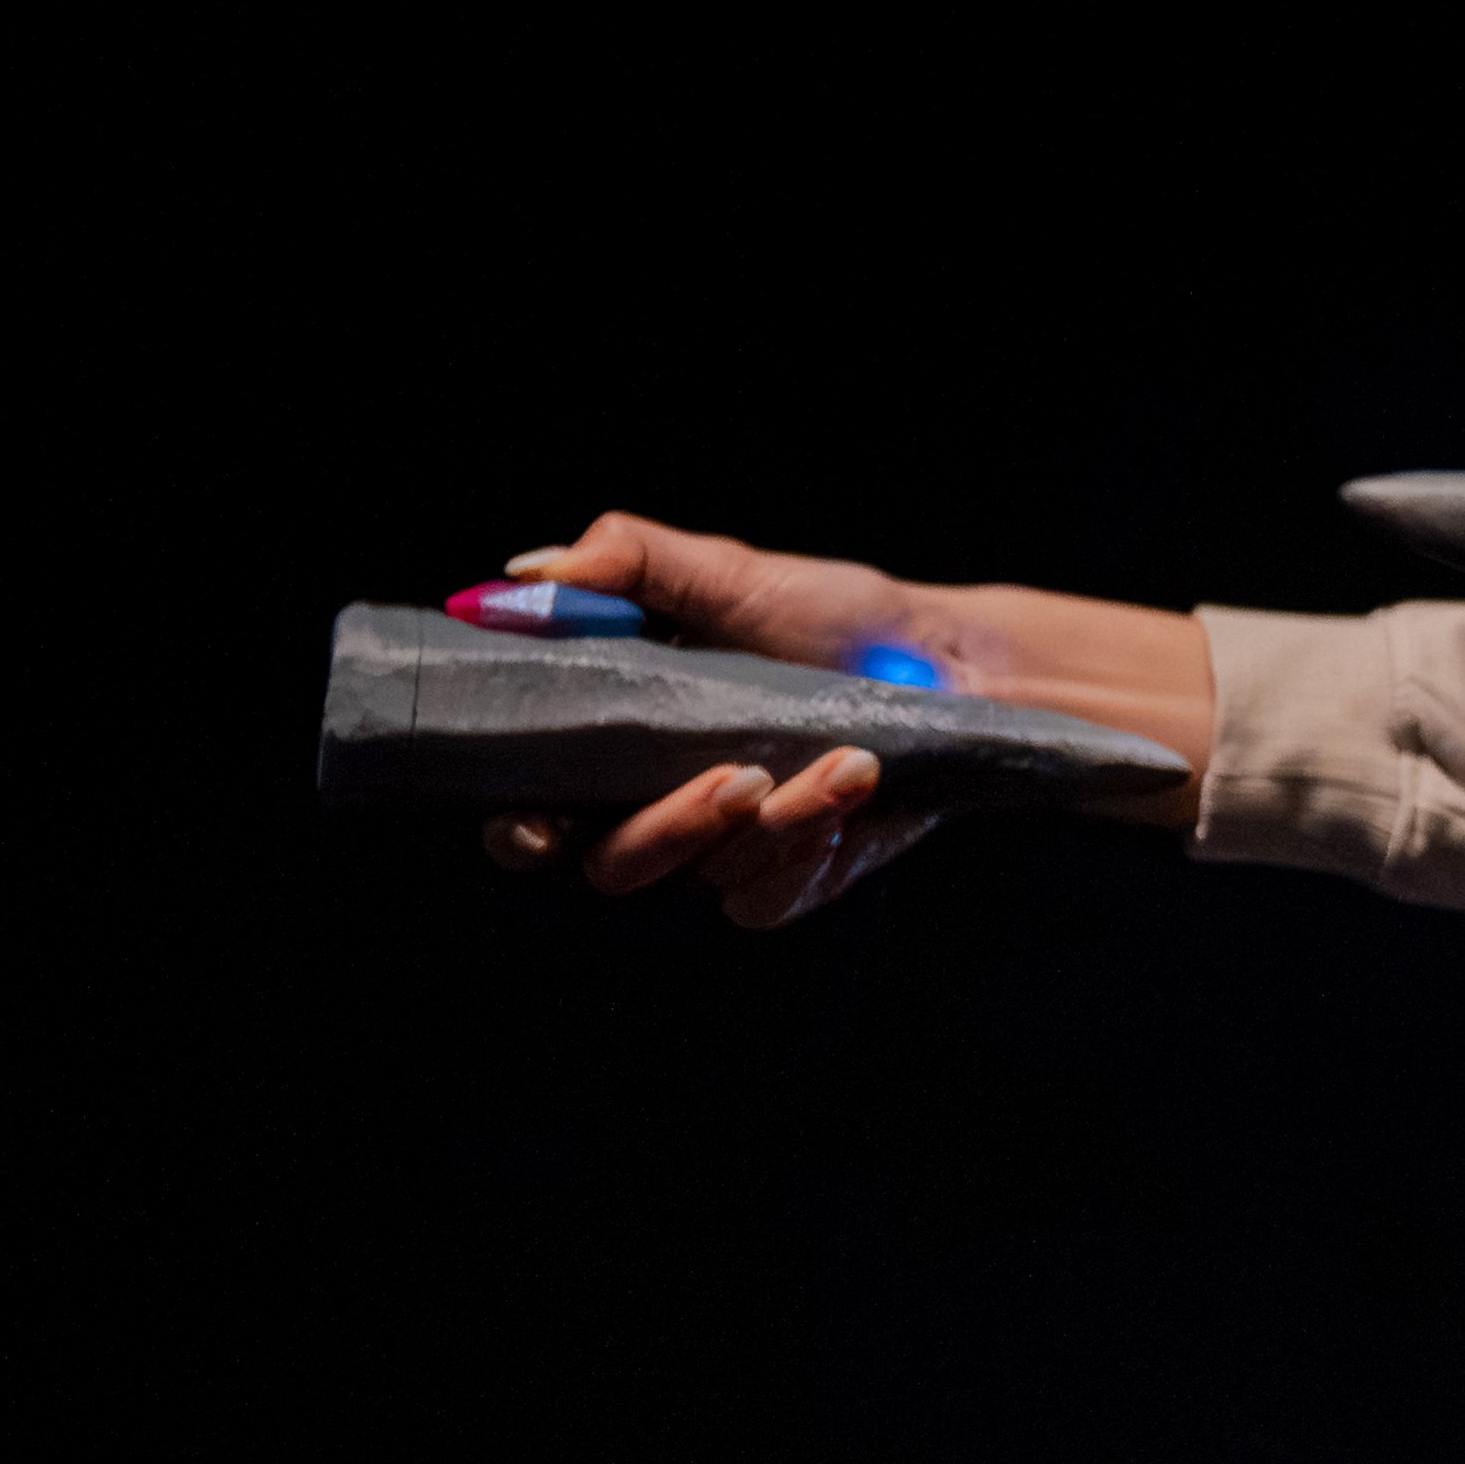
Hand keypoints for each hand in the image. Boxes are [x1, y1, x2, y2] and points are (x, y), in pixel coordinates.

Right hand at [470, 513, 943, 927]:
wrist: (948, 660)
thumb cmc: (831, 616)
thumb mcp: (728, 572)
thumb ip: (627, 563)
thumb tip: (524, 576)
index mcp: (614, 744)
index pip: (528, 813)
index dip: (516, 829)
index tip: (538, 821)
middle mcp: (655, 808)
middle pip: (610, 867)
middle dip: (667, 831)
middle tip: (741, 777)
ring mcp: (723, 850)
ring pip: (703, 879)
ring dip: (776, 822)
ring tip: (847, 761)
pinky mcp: (791, 877)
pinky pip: (767, 899)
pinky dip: (805, 850)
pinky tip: (851, 793)